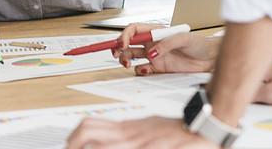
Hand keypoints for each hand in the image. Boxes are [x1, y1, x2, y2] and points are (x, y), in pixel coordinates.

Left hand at [67, 115, 215, 147]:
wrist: (203, 124)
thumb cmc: (177, 129)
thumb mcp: (149, 127)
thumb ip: (130, 133)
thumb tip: (115, 136)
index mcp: (127, 127)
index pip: (90, 124)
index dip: (73, 136)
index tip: (68, 144)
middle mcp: (130, 134)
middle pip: (88, 131)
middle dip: (72, 143)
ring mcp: (140, 142)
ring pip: (102, 143)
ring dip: (89, 148)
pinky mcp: (152, 148)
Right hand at [112, 24, 218, 75]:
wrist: (209, 59)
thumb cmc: (199, 44)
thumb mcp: (183, 39)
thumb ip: (166, 45)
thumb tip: (150, 52)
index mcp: (156, 31)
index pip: (134, 30)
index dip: (125, 35)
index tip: (122, 43)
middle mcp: (152, 43)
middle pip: (129, 43)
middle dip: (119, 47)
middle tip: (116, 53)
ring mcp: (154, 55)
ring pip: (132, 56)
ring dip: (126, 59)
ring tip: (127, 64)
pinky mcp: (159, 68)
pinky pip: (143, 69)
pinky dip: (140, 70)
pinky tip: (145, 70)